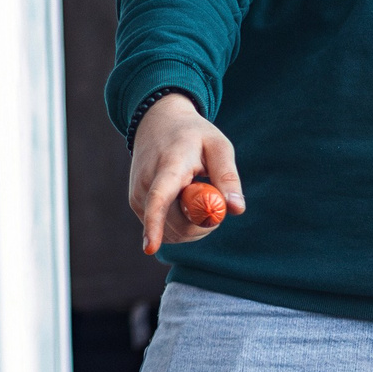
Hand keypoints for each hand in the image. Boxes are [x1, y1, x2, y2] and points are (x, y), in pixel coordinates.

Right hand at [128, 93, 242, 256]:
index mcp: (168, 166)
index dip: (155, 225)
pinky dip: (180, 223)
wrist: (158, 123)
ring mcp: (137, 196)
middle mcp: (146, 184)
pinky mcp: (136, 204)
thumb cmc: (193, 135)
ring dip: (192, 223)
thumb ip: (228, 177)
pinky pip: (164, 228)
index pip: (158, 199)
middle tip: (216, 201)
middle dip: (202, 224)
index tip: (150, 248)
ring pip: (170, 231)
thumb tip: (237, 210)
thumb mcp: (218, 146)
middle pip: (174, 224)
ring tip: (195, 192)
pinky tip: (182, 199)